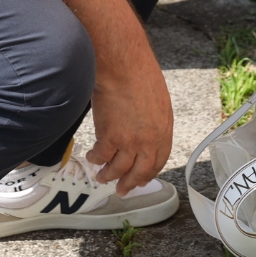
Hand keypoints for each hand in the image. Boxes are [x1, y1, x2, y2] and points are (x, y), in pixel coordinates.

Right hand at [85, 41, 173, 194]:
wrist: (124, 66)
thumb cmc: (139, 73)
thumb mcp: (157, 100)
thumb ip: (153, 120)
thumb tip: (144, 130)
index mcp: (164, 130)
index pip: (159, 160)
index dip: (148, 173)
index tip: (141, 180)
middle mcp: (149, 140)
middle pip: (140, 171)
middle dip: (130, 184)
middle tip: (122, 190)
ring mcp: (130, 142)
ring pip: (118, 169)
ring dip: (108, 176)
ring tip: (102, 178)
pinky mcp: (110, 138)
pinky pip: (101, 157)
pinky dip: (95, 159)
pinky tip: (91, 158)